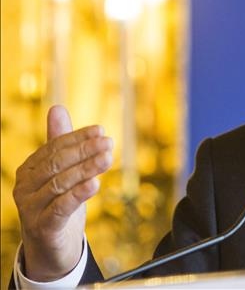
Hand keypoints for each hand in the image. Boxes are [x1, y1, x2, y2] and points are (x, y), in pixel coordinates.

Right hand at [13, 105, 113, 280]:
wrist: (51, 246)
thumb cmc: (57, 203)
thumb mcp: (61, 172)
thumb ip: (59, 142)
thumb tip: (56, 108)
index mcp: (29, 169)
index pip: (54, 148)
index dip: (78, 138)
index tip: (101, 130)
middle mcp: (25, 187)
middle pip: (57, 164)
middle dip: (84, 151)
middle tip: (108, 143)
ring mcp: (31, 208)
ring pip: (60, 183)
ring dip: (87, 169)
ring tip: (108, 158)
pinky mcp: (42, 227)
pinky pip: (61, 207)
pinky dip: (79, 194)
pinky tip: (96, 184)